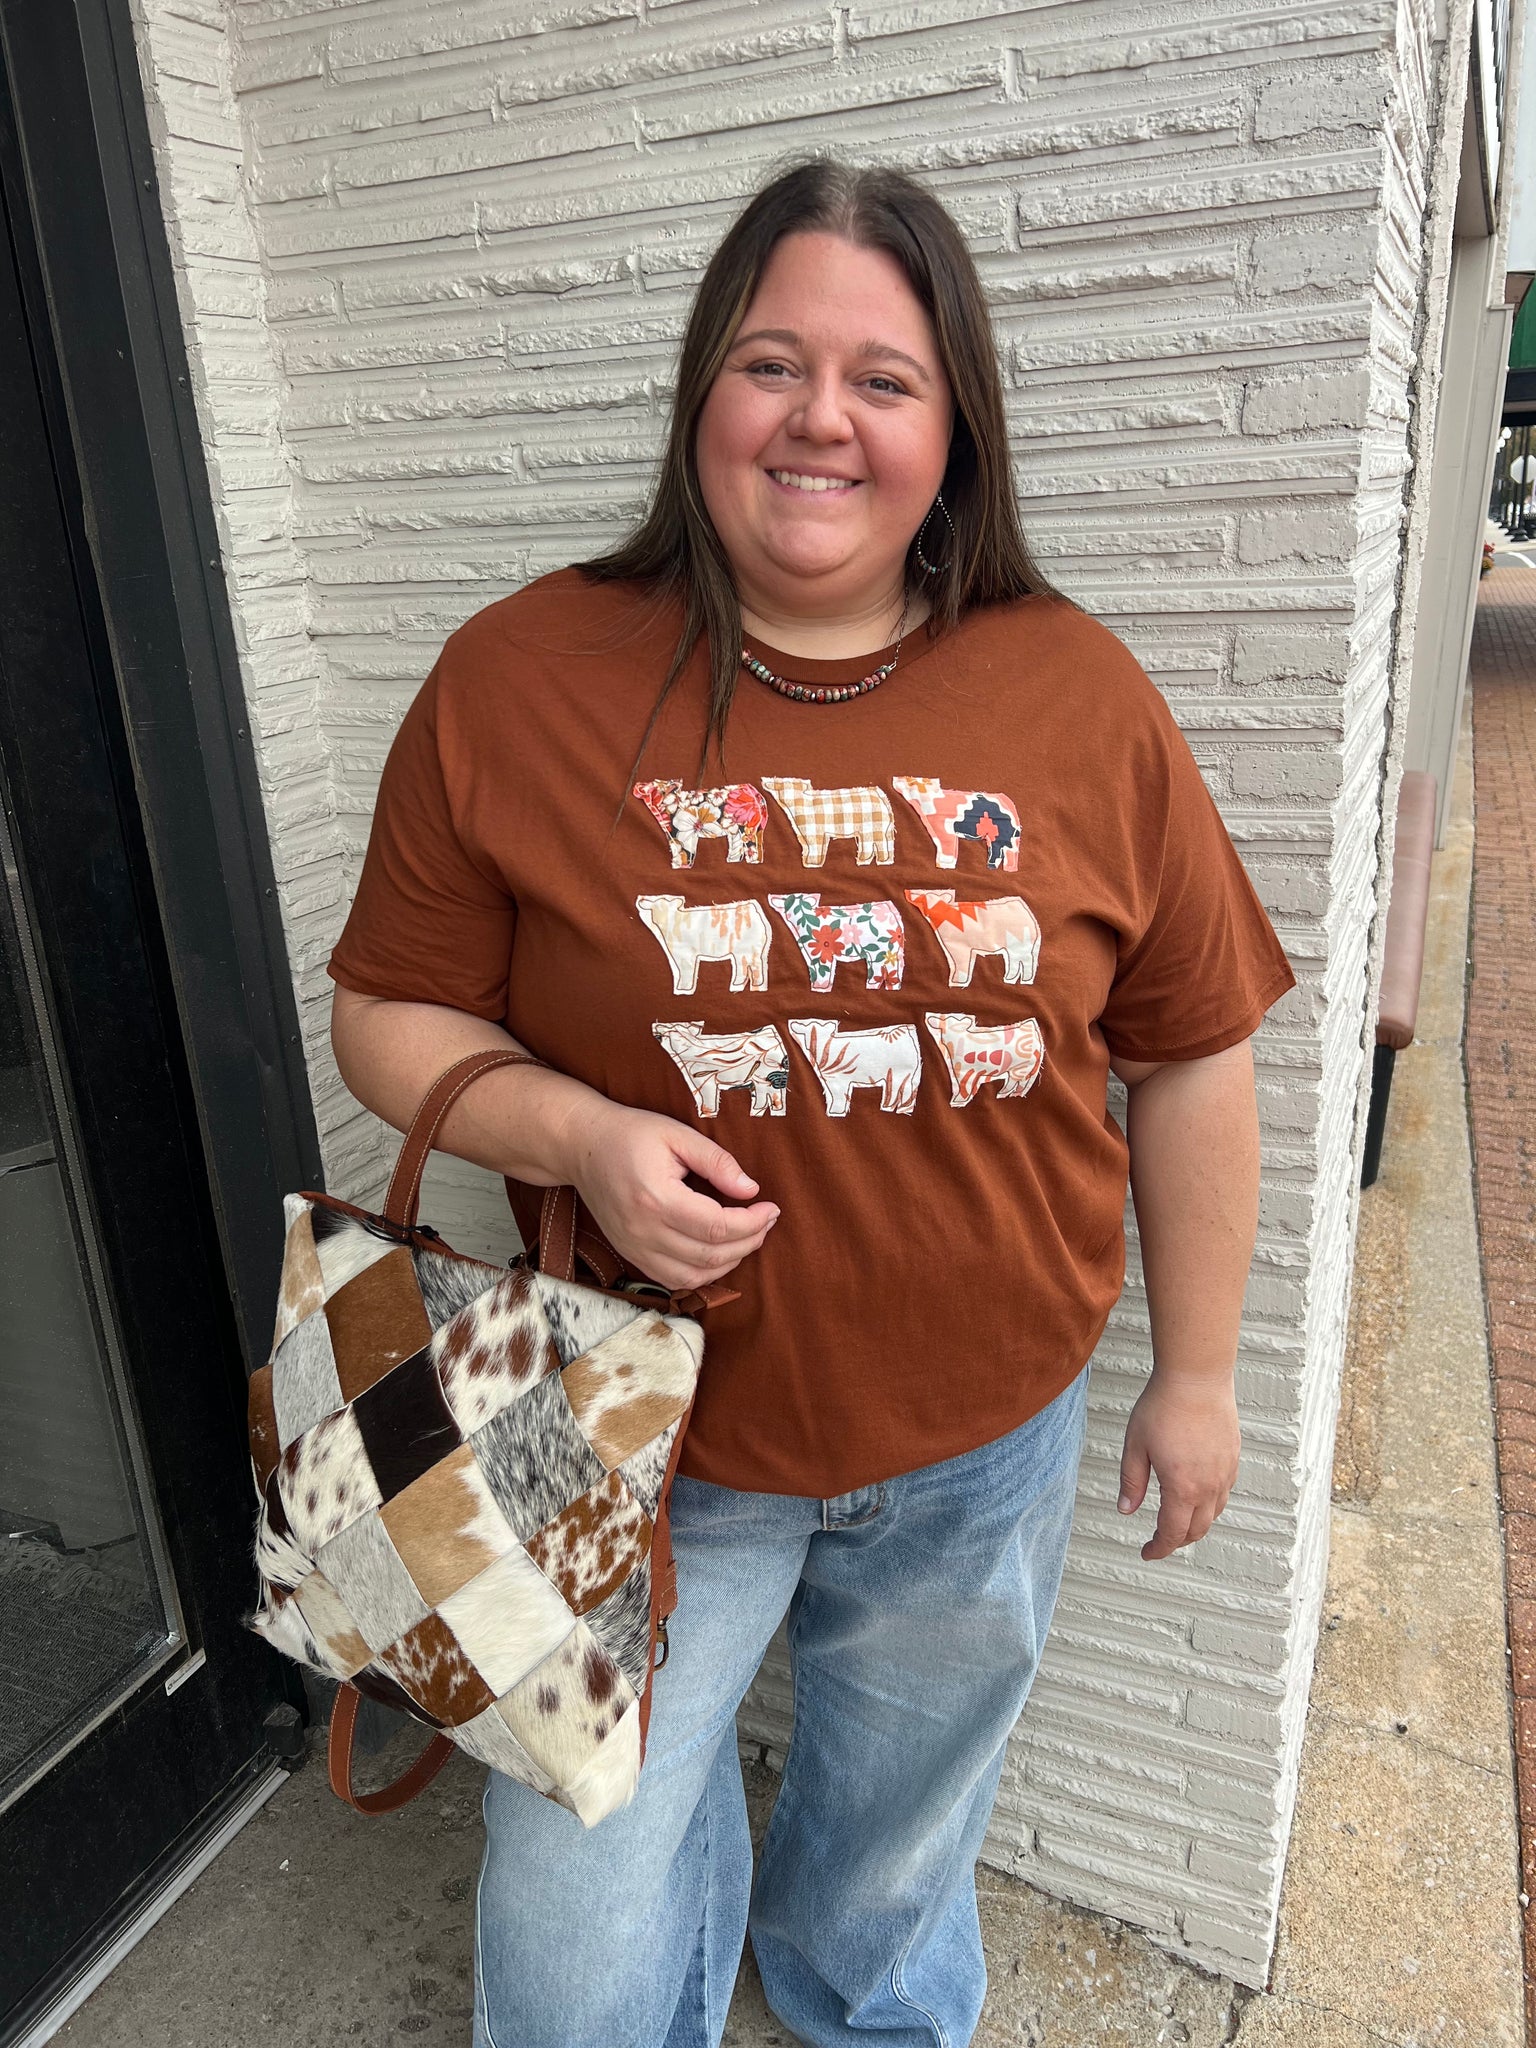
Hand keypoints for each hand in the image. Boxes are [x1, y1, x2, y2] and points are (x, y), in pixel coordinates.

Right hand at [557, 1095, 778, 1292]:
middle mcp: (643, 1231)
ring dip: (728, 1263)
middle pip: (710, 1256)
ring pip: (693, 1276)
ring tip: (748, 1237)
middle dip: (748, 1242)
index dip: (752, 1223)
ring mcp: (634, 1247)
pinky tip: (718, 1252)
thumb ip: (717, 1161)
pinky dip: (702, 1273)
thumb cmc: (630, 1134)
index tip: (771, 1208)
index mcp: (656, 1199)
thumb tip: (751, 1189)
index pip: (717, 1227)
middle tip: (766, 1221)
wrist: (582, 1147)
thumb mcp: (677, 1134)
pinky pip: (672, 1279)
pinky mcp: (630, 1254)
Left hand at [1117, 1375, 1239, 1561]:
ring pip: (1213, 1514)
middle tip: (1159, 1541)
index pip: (1172, 1533)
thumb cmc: (1163, 1407)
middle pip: (1196, 1530)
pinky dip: (1210, 1505)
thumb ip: (1131, 1482)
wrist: (1197, 1377)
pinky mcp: (1233, 1458)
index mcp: (1182, 1487)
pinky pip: (1224, 1494)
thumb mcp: (1135, 1446)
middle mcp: (1209, 1486)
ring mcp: (1225, 1473)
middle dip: (1176, 1541)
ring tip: (1177, 1522)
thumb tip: (1126, 1510)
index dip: (1158, 1548)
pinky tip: (1197, 1496)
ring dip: (1195, 1525)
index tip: (1146, 1553)